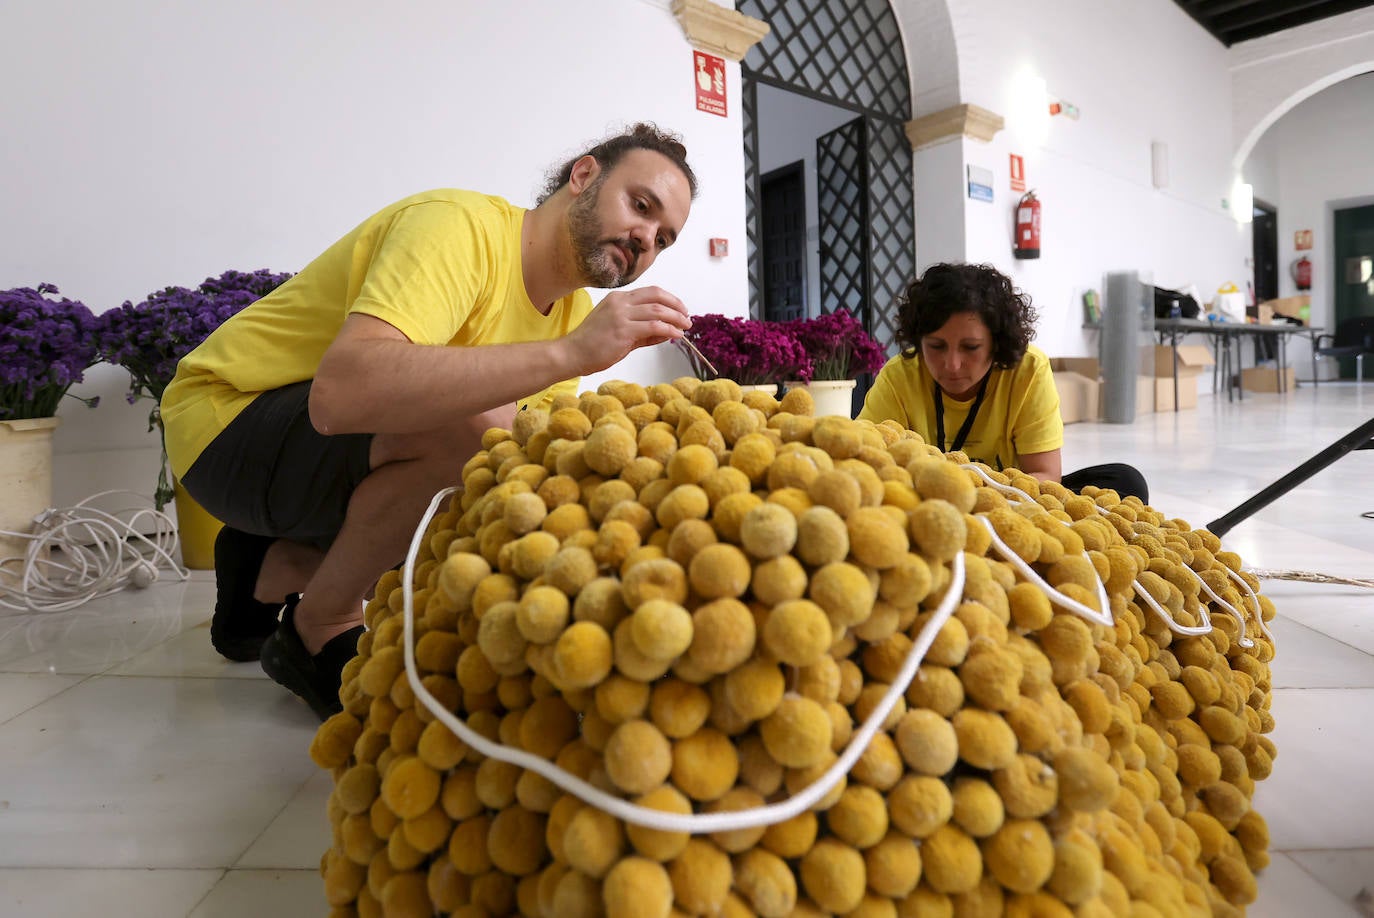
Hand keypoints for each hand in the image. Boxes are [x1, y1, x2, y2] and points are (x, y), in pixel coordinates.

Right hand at [562, 287, 691, 374]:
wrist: (571, 353)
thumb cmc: (592, 345)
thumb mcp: (620, 332)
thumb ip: (644, 332)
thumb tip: (667, 332)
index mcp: (618, 299)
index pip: (650, 292)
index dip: (669, 299)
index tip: (680, 309)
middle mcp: (620, 302)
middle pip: (657, 296)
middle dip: (676, 306)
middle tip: (687, 317)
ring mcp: (621, 315)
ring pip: (658, 310)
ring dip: (676, 318)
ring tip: (686, 327)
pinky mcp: (623, 330)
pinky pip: (654, 326)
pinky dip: (669, 330)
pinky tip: (676, 335)